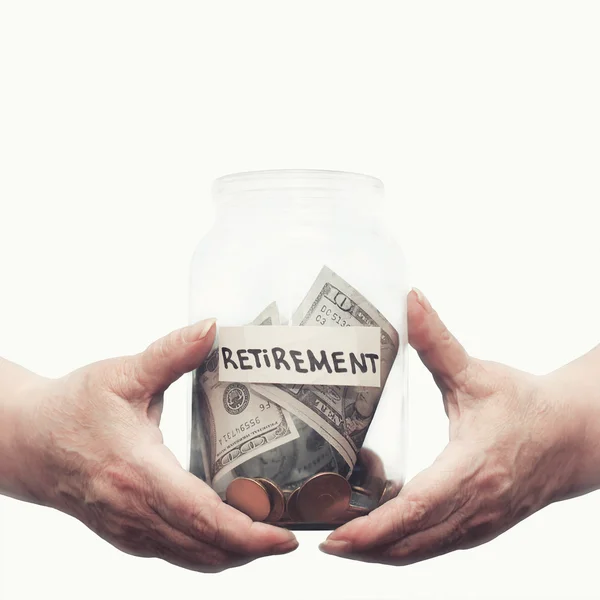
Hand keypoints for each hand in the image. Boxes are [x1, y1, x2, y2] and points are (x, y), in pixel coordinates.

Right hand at [8, 320, 297, 571]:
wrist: (27, 442)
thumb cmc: (71, 408)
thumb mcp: (122, 374)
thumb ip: (172, 353)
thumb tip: (212, 327)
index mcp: (138, 472)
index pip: (201, 516)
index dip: (248, 533)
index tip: (286, 536)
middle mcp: (135, 512)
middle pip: (206, 547)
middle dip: (255, 548)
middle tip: (293, 532)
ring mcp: (129, 531)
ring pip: (193, 558)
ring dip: (236, 554)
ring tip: (271, 534)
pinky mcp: (127, 534)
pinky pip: (177, 554)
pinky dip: (211, 551)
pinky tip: (232, 533)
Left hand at [321, 289, 595, 563]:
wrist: (572, 435)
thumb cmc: (527, 406)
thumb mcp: (477, 374)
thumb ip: (438, 341)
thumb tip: (410, 301)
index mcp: (473, 469)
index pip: (418, 508)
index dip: (375, 527)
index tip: (337, 536)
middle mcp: (476, 507)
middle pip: (411, 541)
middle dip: (363, 547)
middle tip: (320, 539)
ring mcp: (479, 524)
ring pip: (421, 551)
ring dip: (379, 553)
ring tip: (340, 542)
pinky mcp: (479, 526)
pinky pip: (434, 547)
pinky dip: (401, 547)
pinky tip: (377, 538)